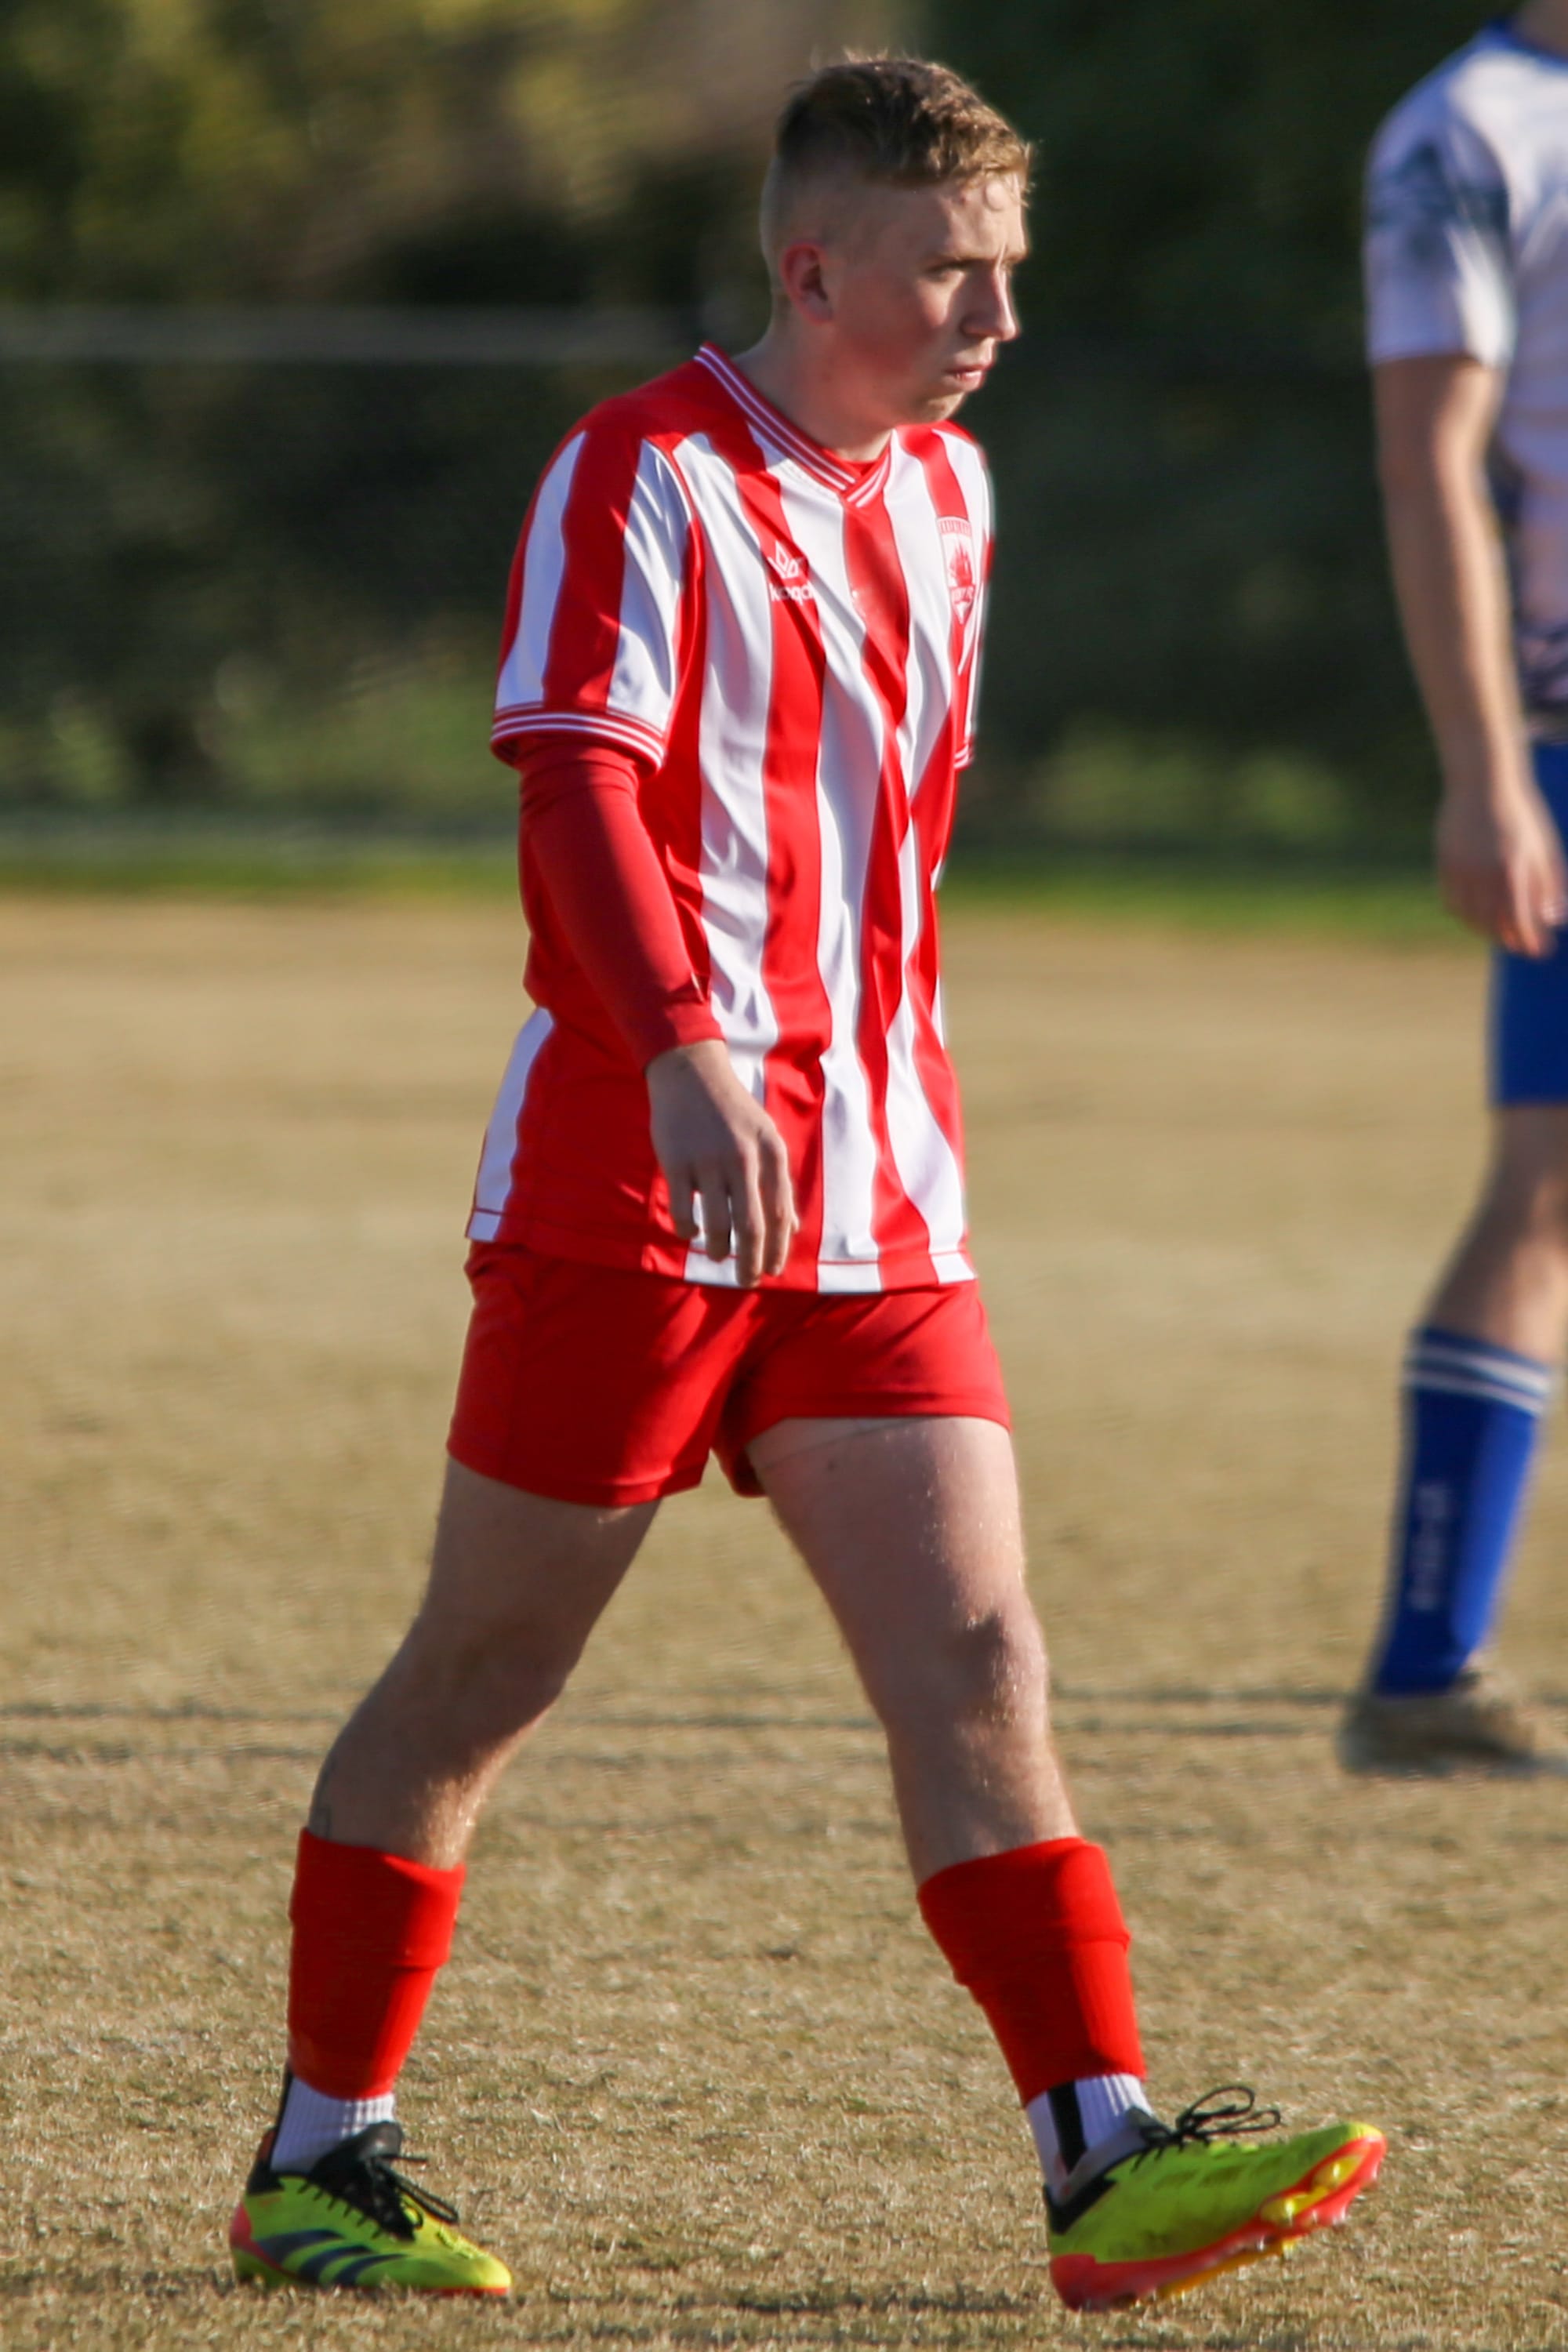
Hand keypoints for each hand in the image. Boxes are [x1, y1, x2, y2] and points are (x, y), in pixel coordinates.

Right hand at [645, 1039, 796, 1285]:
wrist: (692, 1074)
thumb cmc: (733, 1113)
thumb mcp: (766, 1139)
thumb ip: (779, 1182)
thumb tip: (793, 1228)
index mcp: (771, 1153)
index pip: (781, 1215)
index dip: (778, 1249)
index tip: (772, 1270)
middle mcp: (744, 1158)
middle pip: (752, 1228)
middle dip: (752, 1263)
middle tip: (748, 1281)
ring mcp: (709, 1160)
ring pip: (718, 1225)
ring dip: (720, 1250)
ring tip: (719, 1256)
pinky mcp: (677, 1162)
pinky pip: (685, 1211)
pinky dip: (688, 1231)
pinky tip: (691, 1233)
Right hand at [1436, 770, 1567, 956]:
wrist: (1483, 781)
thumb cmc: (1521, 813)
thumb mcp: (1544, 846)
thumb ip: (1549, 884)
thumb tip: (1553, 920)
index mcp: (1511, 868)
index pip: (1519, 919)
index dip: (1530, 940)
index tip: (1540, 952)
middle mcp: (1482, 873)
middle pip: (1492, 923)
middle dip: (1509, 939)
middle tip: (1521, 945)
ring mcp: (1459, 869)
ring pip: (1469, 916)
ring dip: (1486, 930)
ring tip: (1500, 932)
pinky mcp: (1444, 864)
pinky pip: (1452, 901)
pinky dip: (1465, 914)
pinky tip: (1478, 914)